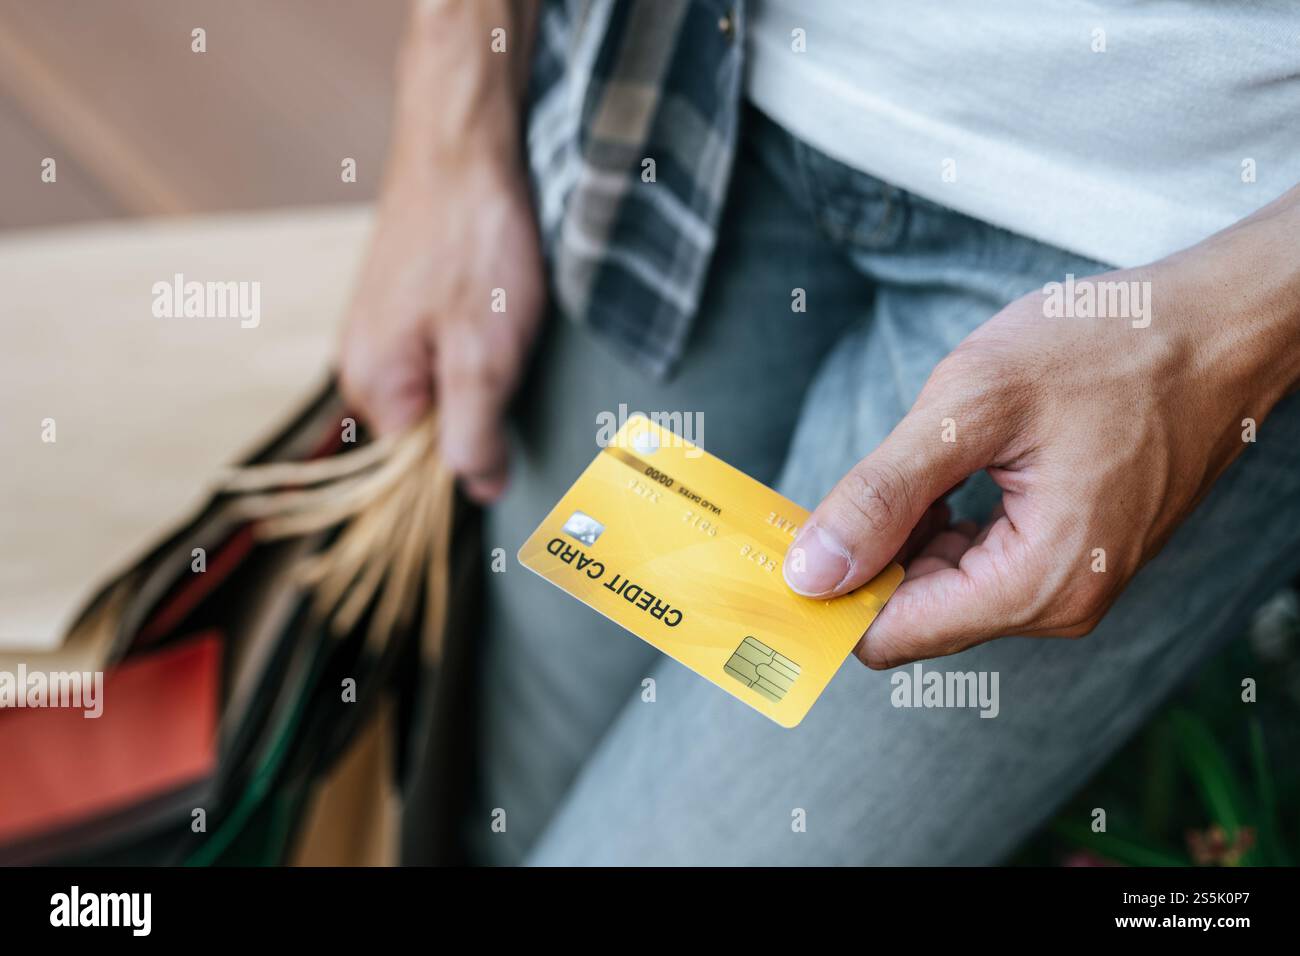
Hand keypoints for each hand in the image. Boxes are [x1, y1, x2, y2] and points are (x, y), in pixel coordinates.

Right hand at [339, 156, 543, 501]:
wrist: (465, 146)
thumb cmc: (473, 246)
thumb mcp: (483, 357)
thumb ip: (476, 434)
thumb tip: (481, 491)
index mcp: (372, 385)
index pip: (420, 469)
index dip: (474, 456)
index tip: (510, 425)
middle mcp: (366, 363)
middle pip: (434, 430)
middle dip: (483, 410)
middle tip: (513, 357)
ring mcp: (386, 330)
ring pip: (448, 388)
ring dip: (487, 372)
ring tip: (509, 320)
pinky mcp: (410, 305)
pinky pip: (448, 352)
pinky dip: (482, 342)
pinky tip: (503, 307)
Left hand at [783, 199, 1299, 667]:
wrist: (1217, 326)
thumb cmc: (1109, 349)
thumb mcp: (971, 407)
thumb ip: (882, 494)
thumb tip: (809, 572)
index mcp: (1034, 585)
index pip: (889, 635)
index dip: (826, 595)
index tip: (776, 550)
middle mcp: (1056, 603)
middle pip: (913, 612)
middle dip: (863, 556)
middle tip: (838, 483)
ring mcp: (1068, 581)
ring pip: (942, 583)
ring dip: (903, 531)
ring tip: (916, 455)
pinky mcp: (1071, 553)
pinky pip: (979, 560)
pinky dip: (942, 521)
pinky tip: (946, 465)